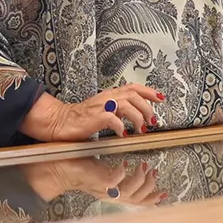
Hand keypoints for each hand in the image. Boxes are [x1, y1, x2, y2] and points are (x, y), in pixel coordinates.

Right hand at [23, 86, 164, 141]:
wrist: (60, 121)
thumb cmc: (81, 118)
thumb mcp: (104, 110)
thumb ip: (119, 110)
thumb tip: (136, 115)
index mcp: (110, 94)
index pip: (134, 87)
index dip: (149, 92)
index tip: (161, 98)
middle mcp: (107, 97)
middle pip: (134, 95)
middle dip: (147, 108)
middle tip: (151, 121)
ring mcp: (101, 106)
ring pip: (127, 105)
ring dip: (138, 118)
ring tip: (140, 129)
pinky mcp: (95, 117)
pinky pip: (113, 119)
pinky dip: (121, 127)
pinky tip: (122, 134)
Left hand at [26, 157, 167, 206]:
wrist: (58, 169)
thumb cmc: (78, 167)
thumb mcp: (102, 171)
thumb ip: (117, 173)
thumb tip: (130, 165)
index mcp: (113, 193)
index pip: (137, 201)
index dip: (152, 199)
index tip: (164, 193)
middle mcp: (110, 195)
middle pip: (137, 199)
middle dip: (149, 187)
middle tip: (153, 172)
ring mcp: (104, 190)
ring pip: (129, 193)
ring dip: (140, 180)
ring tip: (143, 166)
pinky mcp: (97, 182)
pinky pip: (114, 181)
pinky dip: (123, 173)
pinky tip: (126, 163)